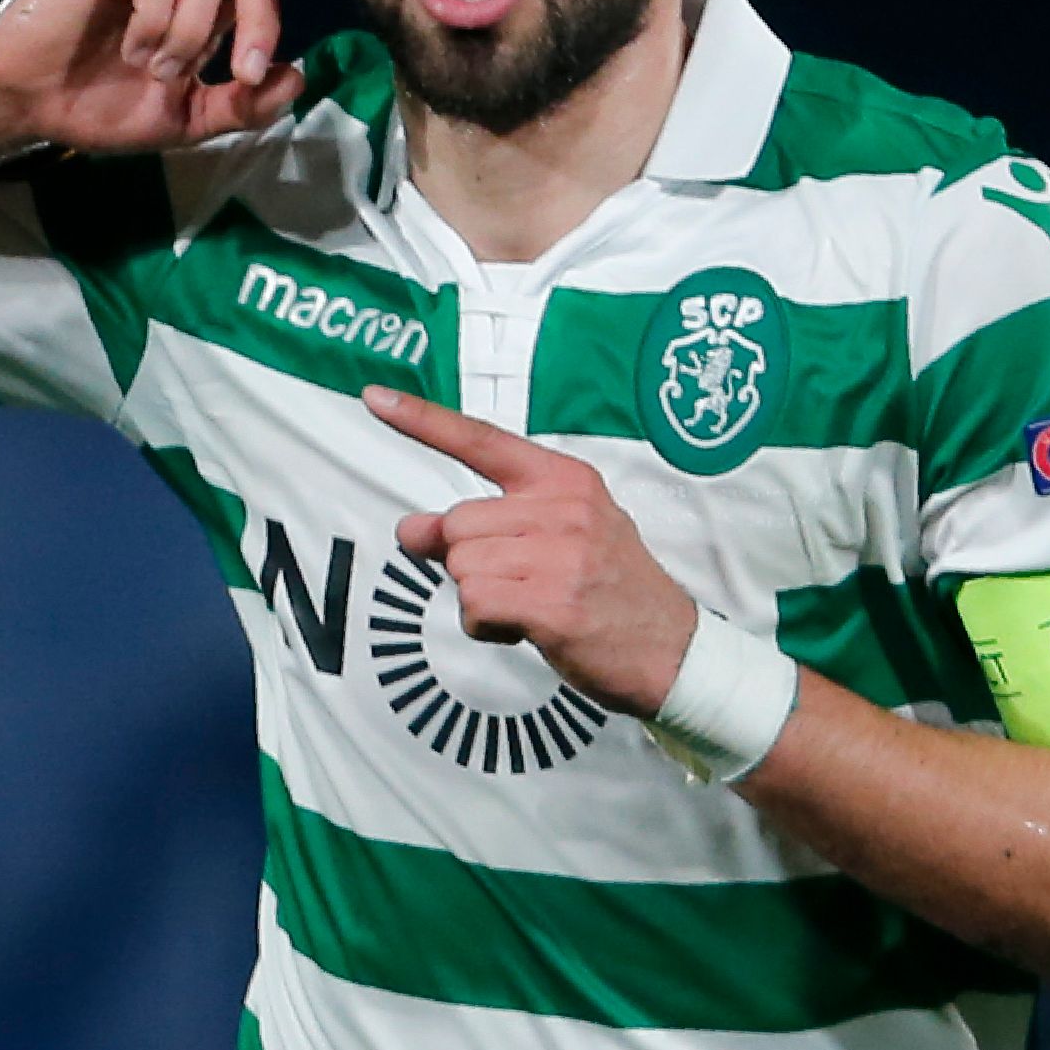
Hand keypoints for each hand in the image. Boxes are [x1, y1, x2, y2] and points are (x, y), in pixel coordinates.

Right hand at [0, 0, 334, 160]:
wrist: (28, 103)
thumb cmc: (98, 106)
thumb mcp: (185, 122)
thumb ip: (242, 105)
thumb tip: (296, 75)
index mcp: (209, 8)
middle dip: (260, 20)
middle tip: (241, 71)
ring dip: (190, 35)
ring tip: (151, 68)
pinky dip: (157, 21)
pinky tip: (131, 47)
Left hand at [373, 386, 699, 715]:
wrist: (672, 650)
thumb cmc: (610, 590)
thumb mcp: (555, 538)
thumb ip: (485, 524)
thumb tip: (412, 529)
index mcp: (564, 480)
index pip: (481, 440)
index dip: (423, 419)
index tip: (376, 398)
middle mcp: (562, 509)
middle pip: (456, 524)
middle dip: (469, 562)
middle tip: (517, 584)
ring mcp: (560, 555)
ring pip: (460, 567)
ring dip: (479, 598)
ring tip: (528, 605)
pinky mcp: (553, 603)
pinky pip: (475, 605)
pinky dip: (486, 625)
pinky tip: (525, 628)